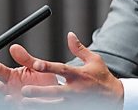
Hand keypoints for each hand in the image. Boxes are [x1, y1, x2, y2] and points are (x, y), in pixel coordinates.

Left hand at [0, 32, 123, 108]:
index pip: (62, 69)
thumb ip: (79, 49)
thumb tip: (69, 35)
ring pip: (53, 105)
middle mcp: (75, 90)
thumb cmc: (102, 76)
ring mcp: (74, 102)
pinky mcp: (74, 109)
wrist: (114, 97)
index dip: (48, 67)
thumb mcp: (94, 60)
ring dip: (38, 104)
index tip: (35, 64)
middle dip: (39, 91)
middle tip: (24, 90)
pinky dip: (47, 109)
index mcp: (79, 75)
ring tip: (23, 103)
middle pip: (54, 91)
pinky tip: (33, 109)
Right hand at [0, 44, 58, 101]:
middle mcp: (11, 88)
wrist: (55, 92)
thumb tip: (14, 47)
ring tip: (9, 97)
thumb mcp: (34, 65)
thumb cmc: (42, 77)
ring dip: (6, 99)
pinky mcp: (22, 106)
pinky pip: (19, 106)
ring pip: (7, 100)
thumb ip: (25, 58)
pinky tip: (22, 103)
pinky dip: (18, 105)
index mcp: (12, 76)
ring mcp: (16, 99)